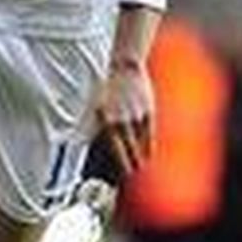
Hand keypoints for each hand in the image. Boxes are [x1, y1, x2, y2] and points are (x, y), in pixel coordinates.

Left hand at [89, 61, 154, 176]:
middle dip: (129, 166)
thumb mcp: (98, 105)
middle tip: (130, 175)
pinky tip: (148, 155)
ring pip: (140, 146)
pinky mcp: (147, 113)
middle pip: (128, 151)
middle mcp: (121, 121)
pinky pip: (149, 136)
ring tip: (139, 168)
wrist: (125, 65)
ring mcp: (136, 117)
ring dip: (139, 159)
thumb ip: (98, 124)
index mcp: (106, 120)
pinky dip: (149, 147)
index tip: (121, 175)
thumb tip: (92, 142)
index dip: (119, 165)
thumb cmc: (108, 85)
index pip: (115, 151)